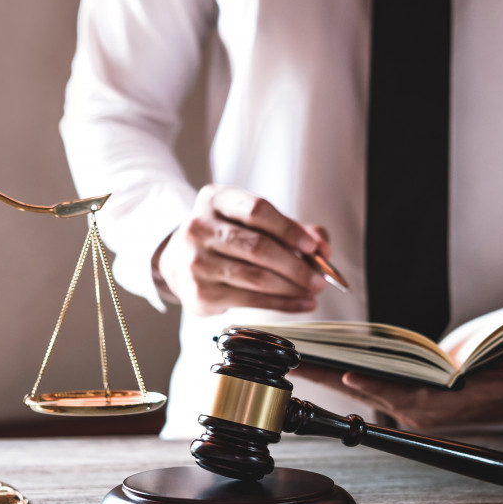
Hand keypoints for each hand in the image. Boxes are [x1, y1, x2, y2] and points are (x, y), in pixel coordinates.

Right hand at [153, 184, 329, 315]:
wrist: (179, 260)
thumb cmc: (227, 237)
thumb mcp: (252, 220)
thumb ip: (290, 228)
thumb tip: (323, 247)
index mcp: (215, 199)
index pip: (257, 211)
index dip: (290, 230)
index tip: (314, 247)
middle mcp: (199, 227)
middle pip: (258, 247)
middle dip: (296, 266)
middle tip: (321, 278)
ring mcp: (196, 262)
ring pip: (256, 277)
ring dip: (292, 287)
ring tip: (314, 291)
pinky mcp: (200, 292)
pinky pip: (250, 300)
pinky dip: (282, 304)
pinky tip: (301, 303)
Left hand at [291, 343, 502, 430]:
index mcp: (451, 405)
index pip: (408, 396)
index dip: (378, 386)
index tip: (347, 372)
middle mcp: (426, 412)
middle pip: (373, 394)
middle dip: (334, 378)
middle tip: (298, 360)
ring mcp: (415, 409)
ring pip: (367, 393)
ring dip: (332, 376)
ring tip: (298, 356)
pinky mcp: (409, 401)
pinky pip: (371, 388)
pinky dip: (345, 375)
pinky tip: (320, 360)